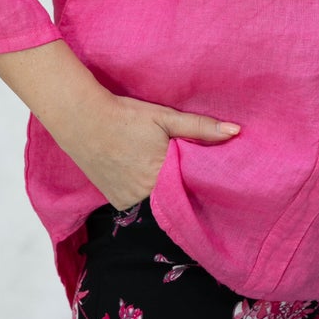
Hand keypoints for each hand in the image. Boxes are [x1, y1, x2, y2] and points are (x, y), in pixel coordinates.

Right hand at [63, 92, 239, 212]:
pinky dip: (141, 191)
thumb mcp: (165, 117)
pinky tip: (137, 172)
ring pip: (156, 200)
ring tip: (152, 166)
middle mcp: (146, 193)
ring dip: (159, 188)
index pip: (192, 187)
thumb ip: (201, 127)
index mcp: (163, 174)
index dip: (199, 180)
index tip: (206, 172)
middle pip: (174, 194)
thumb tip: (236, 131)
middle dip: (179, 183)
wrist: (82, 119)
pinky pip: (137, 202)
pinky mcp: (115, 201)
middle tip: (176, 164)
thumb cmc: (126, 115)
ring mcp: (128, 200)